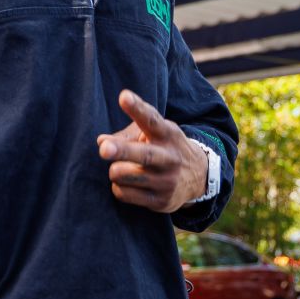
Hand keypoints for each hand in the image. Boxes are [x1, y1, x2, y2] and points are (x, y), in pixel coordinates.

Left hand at [96, 89, 206, 212]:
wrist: (198, 177)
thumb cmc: (164, 147)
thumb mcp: (154, 134)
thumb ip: (127, 135)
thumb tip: (101, 141)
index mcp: (167, 134)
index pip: (151, 120)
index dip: (137, 108)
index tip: (124, 97)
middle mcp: (169, 157)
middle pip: (143, 154)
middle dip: (122, 151)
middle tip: (104, 149)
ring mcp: (166, 181)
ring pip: (125, 175)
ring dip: (115, 170)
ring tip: (121, 168)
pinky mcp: (160, 201)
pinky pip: (124, 193)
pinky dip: (118, 187)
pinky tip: (128, 183)